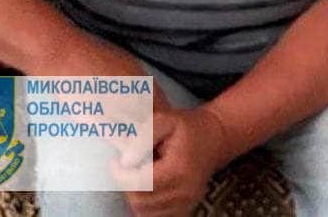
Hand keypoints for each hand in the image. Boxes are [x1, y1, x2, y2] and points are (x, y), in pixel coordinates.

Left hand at [109, 104, 229, 216]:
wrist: (213, 138)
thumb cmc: (186, 127)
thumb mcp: (164, 120)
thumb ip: (143, 138)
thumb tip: (125, 161)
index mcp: (178, 169)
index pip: (141, 183)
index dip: (121, 175)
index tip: (114, 161)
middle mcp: (184, 192)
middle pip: (140, 201)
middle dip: (126, 185)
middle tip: (124, 167)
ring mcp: (186, 204)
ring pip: (145, 213)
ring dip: (134, 196)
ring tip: (136, 175)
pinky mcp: (185, 210)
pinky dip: (145, 205)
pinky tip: (146, 186)